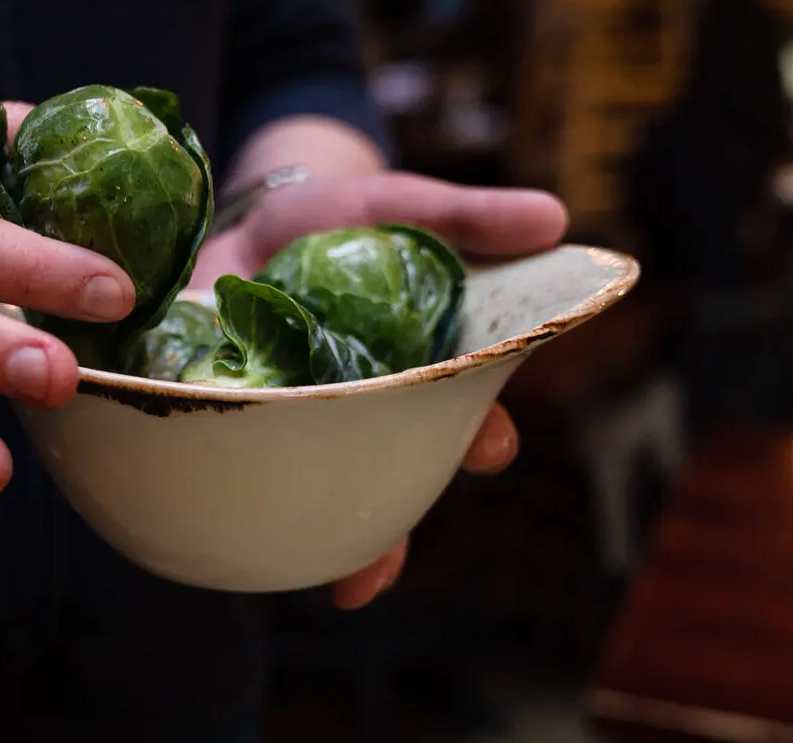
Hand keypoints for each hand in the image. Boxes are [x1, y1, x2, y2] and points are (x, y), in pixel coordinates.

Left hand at [191, 171, 567, 608]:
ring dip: (340, 542)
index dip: (481, 434)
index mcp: (421, 371)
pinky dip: (251, 501)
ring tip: (346, 585)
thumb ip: (465, 217)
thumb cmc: (343, 218)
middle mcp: (368, 412)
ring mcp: (303, 422)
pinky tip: (246, 538)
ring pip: (329, 491)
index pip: (465, 415)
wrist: (249, 219)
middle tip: (388, 559)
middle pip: (395, 475)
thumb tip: (553, 219)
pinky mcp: (239, 419)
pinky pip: (251, 469)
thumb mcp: (400, 207)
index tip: (489, 443)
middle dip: (400, 525)